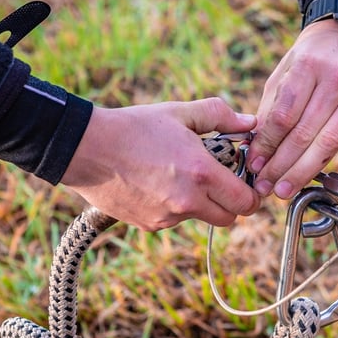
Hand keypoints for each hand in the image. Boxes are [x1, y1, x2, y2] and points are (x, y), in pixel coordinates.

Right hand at [60, 98, 260, 230]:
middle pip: (229, 219)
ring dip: (200, 203)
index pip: (245, 202)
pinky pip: (173, 220)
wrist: (87, 148)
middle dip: (231, 203)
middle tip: (220, 181)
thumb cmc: (135, 127)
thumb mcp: (179, 112)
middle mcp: (188, 201)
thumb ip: (219, 116)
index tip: (246, 181)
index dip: (251, 194)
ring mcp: (167, 217)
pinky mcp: (149, 225)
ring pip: (200, 218)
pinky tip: (158, 183)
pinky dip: (174, 207)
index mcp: (202, 173)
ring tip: (180, 175)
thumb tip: (248, 123)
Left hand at [246, 19, 337, 198]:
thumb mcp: (284, 72)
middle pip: (304, 133)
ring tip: (285, 189)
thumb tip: (255, 146)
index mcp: (308, 68)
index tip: (254, 164)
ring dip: (305, 171)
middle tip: (265, 186)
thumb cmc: (312, 56)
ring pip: (330, 141)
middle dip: (281, 165)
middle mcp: (335, 81)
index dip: (266, 144)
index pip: (283, 116)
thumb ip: (271, 107)